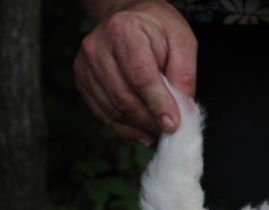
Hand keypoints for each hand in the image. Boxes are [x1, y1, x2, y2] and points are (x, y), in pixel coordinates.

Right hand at [74, 0, 197, 143]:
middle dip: (150, 121)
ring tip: (158, 131)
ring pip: (113, 110)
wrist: (129, 18)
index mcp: (124, 31)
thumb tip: (184, 110)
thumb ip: (185, 75)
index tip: (173, 125)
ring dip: (139, 127)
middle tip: (169, 131)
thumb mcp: (182, 42)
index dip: (158, 105)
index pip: (140, 77)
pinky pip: (103, 113)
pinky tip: (142, 131)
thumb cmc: (158, 29)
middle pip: (124, 98)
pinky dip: (125, 128)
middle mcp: (98, 47)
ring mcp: (87, 64)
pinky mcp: (83, 79)